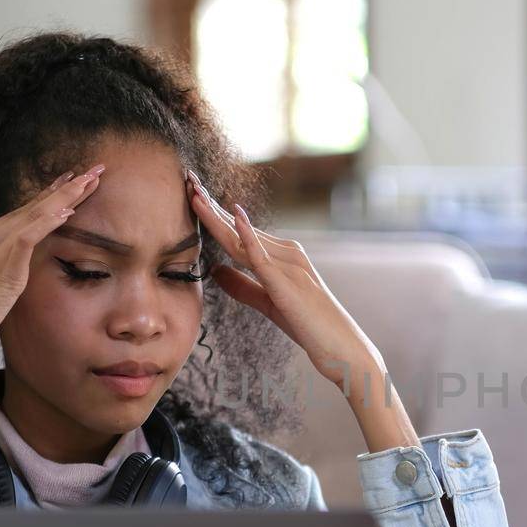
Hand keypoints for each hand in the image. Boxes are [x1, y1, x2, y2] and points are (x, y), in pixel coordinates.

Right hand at [0, 166, 103, 378]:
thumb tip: (9, 280)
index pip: (17, 216)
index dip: (46, 200)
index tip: (68, 185)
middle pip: (29, 209)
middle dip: (63, 189)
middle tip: (91, 171)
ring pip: (33, 215)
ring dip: (65, 197)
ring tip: (91, 180)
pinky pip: (27, 237)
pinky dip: (47, 222)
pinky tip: (68, 211)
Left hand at [186, 171, 420, 451]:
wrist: (339, 345)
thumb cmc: (308, 324)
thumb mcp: (267, 302)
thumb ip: (242, 285)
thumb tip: (214, 270)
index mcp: (281, 255)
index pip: (240, 231)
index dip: (214, 214)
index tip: (193, 197)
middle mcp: (286, 252)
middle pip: (239, 226)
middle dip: (211, 205)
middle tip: (187, 181)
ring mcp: (288, 263)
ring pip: (244, 236)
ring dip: (217, 214)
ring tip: (195, 194)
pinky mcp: (287, 280)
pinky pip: (263, 254)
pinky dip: (248, 234)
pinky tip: (234, 216)